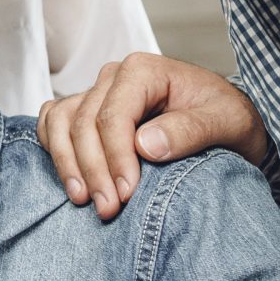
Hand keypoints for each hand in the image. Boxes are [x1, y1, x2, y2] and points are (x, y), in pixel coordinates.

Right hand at [37, 54, 268, 218]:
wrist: (224, 119)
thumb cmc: (226, 117)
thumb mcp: (226, 122)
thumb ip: (190, 130)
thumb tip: (145, 146)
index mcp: (144, 71)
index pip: (113, 115)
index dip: (115, 157)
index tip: (126, 194)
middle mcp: (113, 77)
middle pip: (84, 123)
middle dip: (93, 169)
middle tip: (108, 209)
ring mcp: (96, 92)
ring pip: (62, 123)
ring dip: (68, 164)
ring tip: (82, 200)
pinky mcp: (86, 110)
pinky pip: (53, 122)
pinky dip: (55, 149)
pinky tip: (70, 178)